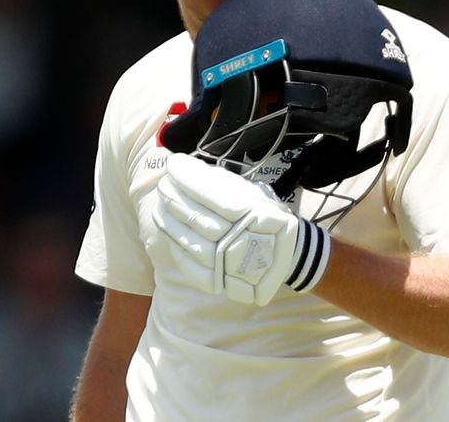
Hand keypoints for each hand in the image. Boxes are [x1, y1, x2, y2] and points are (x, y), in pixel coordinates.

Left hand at [153, 153, 329, 304]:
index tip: (173, 165)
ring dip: (170, 223)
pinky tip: (170, 233)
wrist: (288, 256)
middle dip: (175, 199)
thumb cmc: (267, 219)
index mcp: (257, 216)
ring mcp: (232, 266)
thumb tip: (189, 169)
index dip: (189, 179)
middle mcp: (244, 241)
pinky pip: (193, 268)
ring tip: (160, 206)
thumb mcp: (256, 194)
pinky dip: (178, 249)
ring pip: (192, 243)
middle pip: (199, 219)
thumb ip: (224, 184)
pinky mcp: (223, 283)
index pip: (215, 195)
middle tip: (163, 185)